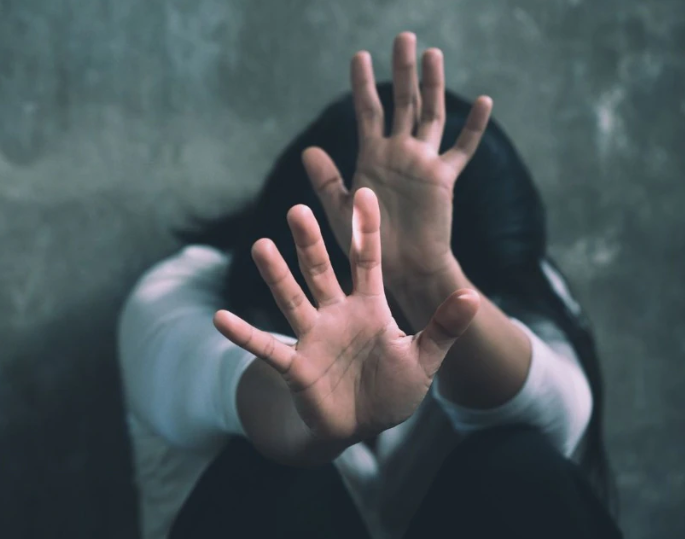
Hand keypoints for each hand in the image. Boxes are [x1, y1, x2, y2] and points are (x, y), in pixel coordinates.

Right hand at [213, 189, 479, 444]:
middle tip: (298, 209)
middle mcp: (336, 314)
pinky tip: (221, 318)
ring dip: (276, 275)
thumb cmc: (393, 388)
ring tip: (259, 245)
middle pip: (321, 271)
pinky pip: (267, 347)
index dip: (366, 230)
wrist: (363, 425)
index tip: (364, 193)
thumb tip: (470, 296)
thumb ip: (443, 328)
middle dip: (310, 242)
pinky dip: (244, 334)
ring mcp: (313, 337)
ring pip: (292, 299)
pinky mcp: (295, 366)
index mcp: (368, 307)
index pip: (367, 261)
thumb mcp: (424, 359)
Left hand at [303, 32, 492, 283]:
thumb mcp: (339, 209)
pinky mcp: (442, 179)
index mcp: (372, 156)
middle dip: (402, 70)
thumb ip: (327, 180)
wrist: (397, 270)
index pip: (368, 110)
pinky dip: (473, 127)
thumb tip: (308, 150)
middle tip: (403, 36)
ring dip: (432, 85)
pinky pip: (462, 149)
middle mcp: (399, 153)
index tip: (359, 55)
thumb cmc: (366, 243)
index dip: (363, 83)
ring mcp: (423, 162)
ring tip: (432, 54)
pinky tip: (484, 101)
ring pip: (430, 114)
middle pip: (402, 101)